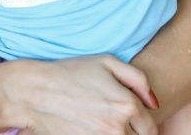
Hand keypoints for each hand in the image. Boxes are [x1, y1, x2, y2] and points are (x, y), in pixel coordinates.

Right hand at [3, 56, 158, 134]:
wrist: (35, 92)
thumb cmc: (70, 73)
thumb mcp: (106, 62)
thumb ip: (138, 79)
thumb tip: (154, 102)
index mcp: (126, 104)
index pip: (151, 128)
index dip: (146, 125)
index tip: (138, 121)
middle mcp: (117, 126)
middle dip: (135, 132)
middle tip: (121, 122)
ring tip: (109, 125)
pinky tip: (96, 129)